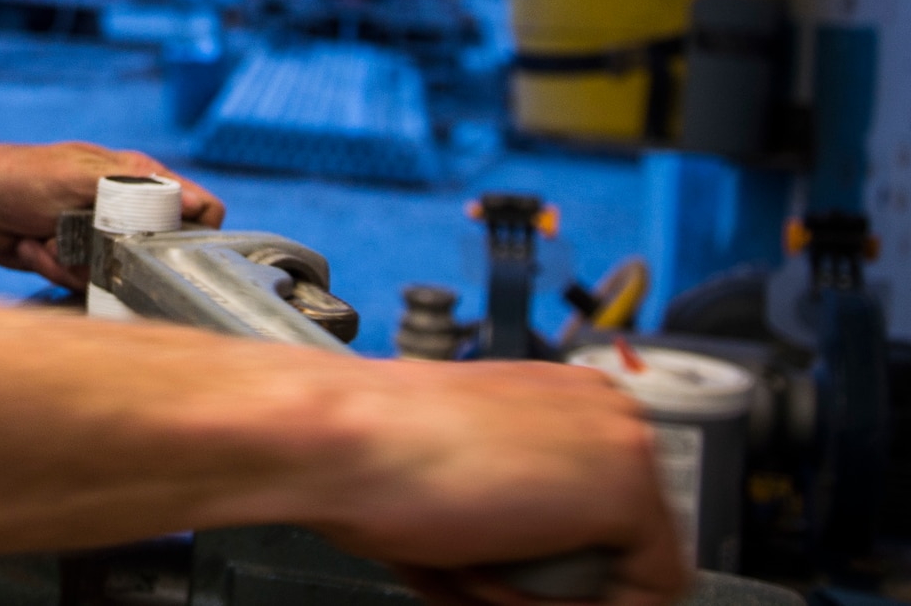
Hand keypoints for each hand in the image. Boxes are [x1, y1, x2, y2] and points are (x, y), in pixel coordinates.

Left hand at [0, 141, 223, 288]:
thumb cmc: (24, 176)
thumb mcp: (81, 175)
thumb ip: (137, 189)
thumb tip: (196, 203)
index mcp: (138, 179)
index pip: (200, 209)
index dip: (198, 231)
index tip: (174, 248)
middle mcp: (127, 210)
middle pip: (156, 254)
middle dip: (118, 256)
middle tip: (84, 238)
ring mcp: (100, 238)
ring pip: (116, 275)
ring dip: (75, 262)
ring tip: (47, 237)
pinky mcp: (76, 263)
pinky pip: (83, 284)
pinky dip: (54, 267)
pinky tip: (33, 245)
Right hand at [301, 358, 687, 605]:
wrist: (343, 440)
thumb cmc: (375, 450)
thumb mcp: (467, 467)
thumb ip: (520, 497)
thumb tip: (534, 552)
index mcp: (568, 397)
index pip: (606, 511)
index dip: (552, 557)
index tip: (507, 570)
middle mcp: (605, 409)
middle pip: (620, 542)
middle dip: (549, 575)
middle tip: (478, 569)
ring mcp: (623, 445)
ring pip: (625, 573)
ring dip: (543, 590)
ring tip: (470, 566)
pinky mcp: (625, 491)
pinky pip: (639, 596)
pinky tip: (491, 574)